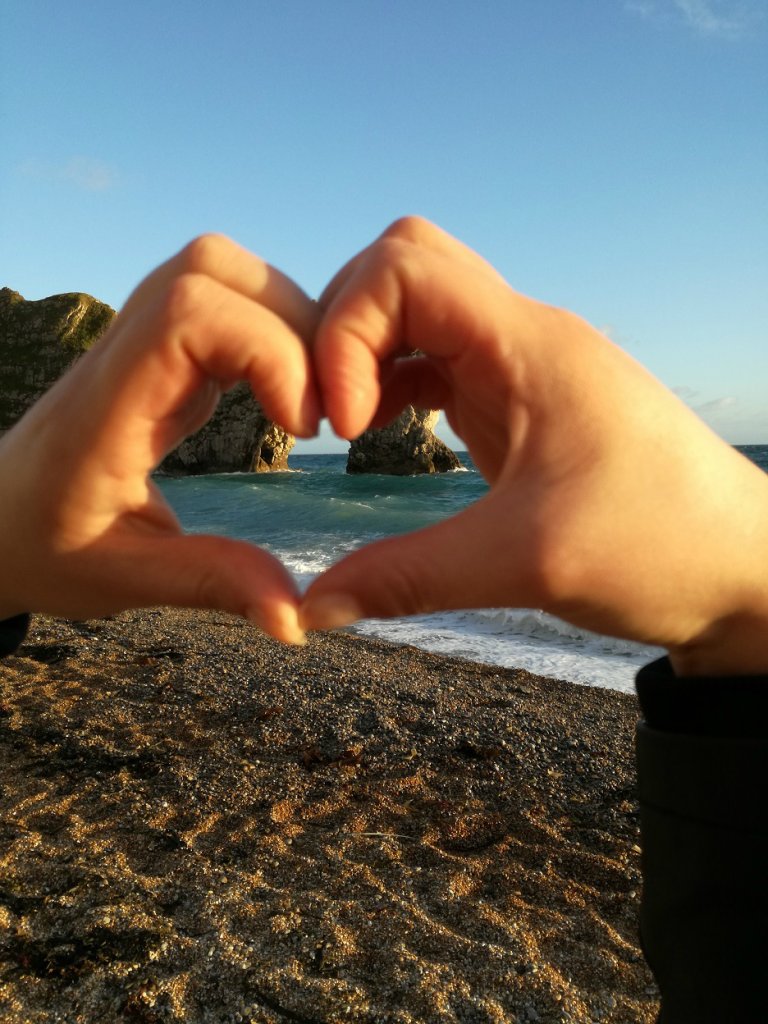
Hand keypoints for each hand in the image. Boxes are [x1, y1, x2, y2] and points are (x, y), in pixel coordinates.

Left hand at [0, 235, 319, 642]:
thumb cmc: (42, 549)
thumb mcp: (122, 581)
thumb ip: (210, 585)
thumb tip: (297, 617)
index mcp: (108, 407)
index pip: (189, 312)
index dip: (269, 349)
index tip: (301, 426)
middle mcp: (121, 357)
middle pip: (209, 268)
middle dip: (291, 323)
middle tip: (316, 411)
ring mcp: (137, 346)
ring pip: (217, 273)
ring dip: (284, 322)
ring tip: (304, 402)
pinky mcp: (156, 354)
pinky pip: (219, 304)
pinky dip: (268, 335)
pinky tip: (280, 400)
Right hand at [301, 217, 767, 675]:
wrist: (743, 568)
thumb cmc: (661, 550)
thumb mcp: (523, 564)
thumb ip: (406, 578)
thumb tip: (310, 609)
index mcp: (529, 346)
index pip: (403, 267)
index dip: (345, 333)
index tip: (345, 428)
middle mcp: (522, 336)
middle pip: (403, 266)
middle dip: (343, 329)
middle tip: (333, 415)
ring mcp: (521, 364)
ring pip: (416, 309)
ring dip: (365, 355)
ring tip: (349, 428)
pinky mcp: (519, 399)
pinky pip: (436, 358)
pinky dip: (392, 383)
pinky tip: (381, 431)